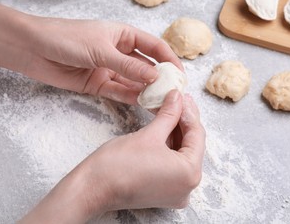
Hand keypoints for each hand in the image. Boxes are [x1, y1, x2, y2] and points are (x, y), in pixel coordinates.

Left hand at [0, 0, 181, 104]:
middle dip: (160, 79)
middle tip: (173, 94)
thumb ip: (129, 66)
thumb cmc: (66, 38)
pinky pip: (119, 92)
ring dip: (147, 91)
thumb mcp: (102, 50)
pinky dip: (130, 97)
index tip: (180, 75)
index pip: (154, 47)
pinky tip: (142, 103)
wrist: (33, 49)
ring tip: (161, 103)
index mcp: (124, 35)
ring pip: (134, 82)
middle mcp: (119, 52)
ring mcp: (109, 69)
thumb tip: (156, 77)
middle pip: (146, 66)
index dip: (169, 59)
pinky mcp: (98, 84)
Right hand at [19, 91, 205, 222]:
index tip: (182, 96)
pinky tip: (164, 127)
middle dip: (183, 121)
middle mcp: (187, 187)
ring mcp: (176, 192)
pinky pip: (173, 164)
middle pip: (191, 145)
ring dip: (176, 132)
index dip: (189, 112)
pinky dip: (169, 146)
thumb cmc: (117, 165)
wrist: (92, 188)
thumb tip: (178, 98)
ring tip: (170, 109)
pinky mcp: (164, 192)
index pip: (197, 135)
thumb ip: (169, 114)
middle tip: (177, 99)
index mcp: (189, 174)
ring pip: (181, 154)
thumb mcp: (149, 134)